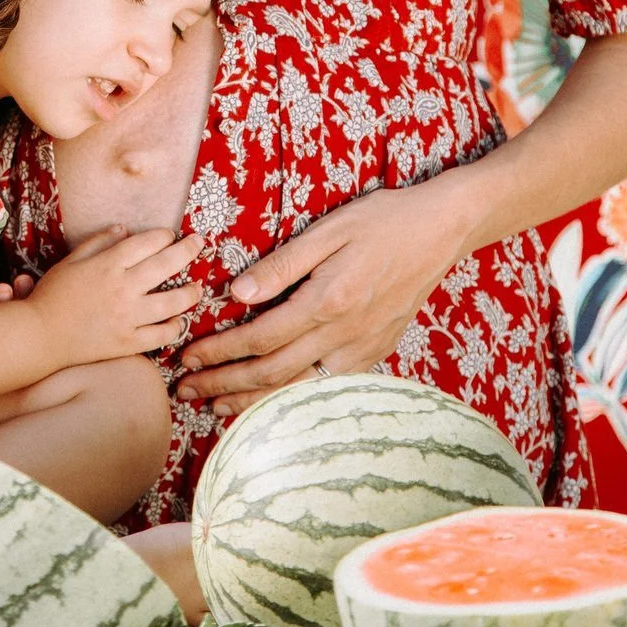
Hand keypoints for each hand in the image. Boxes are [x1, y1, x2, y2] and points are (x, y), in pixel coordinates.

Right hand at [30, 223, 203, 367]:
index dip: (163, 235)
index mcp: (108, 265)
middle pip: (166, 264)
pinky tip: (178, 320)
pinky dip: (174, 327)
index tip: (171, 234)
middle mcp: (122, 288)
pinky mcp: (127, 342)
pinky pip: (161, 335)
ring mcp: (127, 317)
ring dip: (190, 293)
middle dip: (188, 250)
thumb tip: (124, 228)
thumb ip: (98, 242)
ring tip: (198, 287)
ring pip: (171, 302)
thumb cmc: (52, 295)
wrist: (40, 336)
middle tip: (200, 243)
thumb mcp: (71, 261)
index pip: (146, 243)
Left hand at [176, 183, 464, 416]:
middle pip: (272, 373)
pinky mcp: (375, 352)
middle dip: (224, 384)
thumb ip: (283, 264)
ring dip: (253, 400)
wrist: (440, 230)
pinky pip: (326, 386)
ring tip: (217, 405)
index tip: (187, 357)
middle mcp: (344, 334)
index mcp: (327, 301)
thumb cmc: (382, 220)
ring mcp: (362, 348)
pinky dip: (292, 397)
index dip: (219, 352)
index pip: (259, 337)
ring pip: (299, 388)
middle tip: (186, 391)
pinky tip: (271, 399)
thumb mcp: (329, 230)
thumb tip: (238, 294)